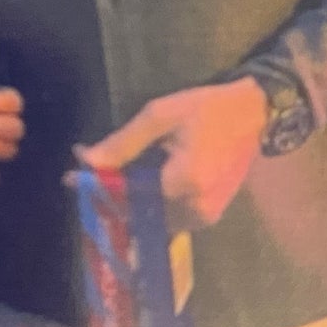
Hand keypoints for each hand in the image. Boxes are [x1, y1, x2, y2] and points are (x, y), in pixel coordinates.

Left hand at [72, 78, 269, 231]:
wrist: (254, 115)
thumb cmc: (207, 109)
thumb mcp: (161, 115)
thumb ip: (124, 142)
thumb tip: (89, 160)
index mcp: (183, 182)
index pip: (127, 196)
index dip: (97, 188)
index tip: (71, 177)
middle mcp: (195, 208)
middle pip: (136, 211)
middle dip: (109, 193)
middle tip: (86, 173)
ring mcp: (204, 216)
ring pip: (151, 217)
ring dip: (127, 199)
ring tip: (109, 175)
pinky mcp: (209, 216)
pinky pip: (168, 217)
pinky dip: (149, 203)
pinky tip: (136, 183)